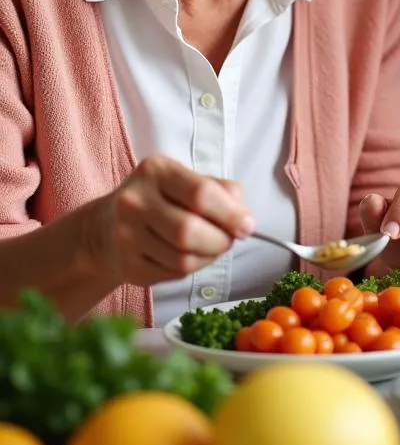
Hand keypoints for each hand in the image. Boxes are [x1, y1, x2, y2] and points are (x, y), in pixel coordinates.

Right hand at [92, 155, 254, 287]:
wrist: (107, 227)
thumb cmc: (163, 199)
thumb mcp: (189, 181)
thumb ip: (222, 192)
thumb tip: (245, 219)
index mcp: (156, 170)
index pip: (200, 193)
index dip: (231, 213)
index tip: (248, 225)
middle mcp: (134, 201)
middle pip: (189, 231)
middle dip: (221, 240)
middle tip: (231, 239)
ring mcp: (125, 236)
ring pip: (183, 259)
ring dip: (209, 256)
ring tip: (212, 246)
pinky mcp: (126, 266)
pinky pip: (172, 274)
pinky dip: (192, 268)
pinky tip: (191, 256)